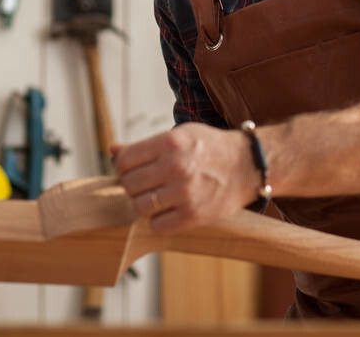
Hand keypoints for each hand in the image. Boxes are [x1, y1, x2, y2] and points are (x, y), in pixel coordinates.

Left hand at [109, 123, 258, 234]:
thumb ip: (144, 145)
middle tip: (144, 184)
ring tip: (155, 197)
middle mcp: (176, 167)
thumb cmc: (209, 148)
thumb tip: (112, 150)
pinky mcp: (194, 215)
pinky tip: (168, 210)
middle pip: (129, 184)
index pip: (125, 161)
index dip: (122, 167)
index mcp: (170, 142)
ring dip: (142, 204)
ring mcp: (185, 193)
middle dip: (131, 186)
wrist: (247, 165)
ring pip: (139, 207)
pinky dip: (157, 221)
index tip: (131, 170)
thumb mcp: (179, 135)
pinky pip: (157, 226)